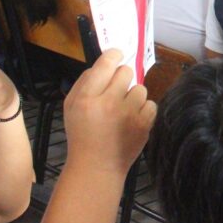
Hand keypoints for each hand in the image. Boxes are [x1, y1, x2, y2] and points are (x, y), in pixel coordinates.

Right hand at [63, 49, 155, 175]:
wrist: (97, 166)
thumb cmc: (82, 133)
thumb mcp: (71, 106)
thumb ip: (85, 81)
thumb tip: (105, 62)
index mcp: (87, 97)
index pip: (106, 63)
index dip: (114, 55)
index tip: (117, 56)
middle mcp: (108, 103)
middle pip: (126, 71)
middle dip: (122, 79)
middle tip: (116, 92)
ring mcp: (129, 114)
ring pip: (140, 88)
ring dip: (133, 96)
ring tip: (123, 110)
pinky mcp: (144, 125)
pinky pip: (151, 104)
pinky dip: (143, 110)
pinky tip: (132, 120)